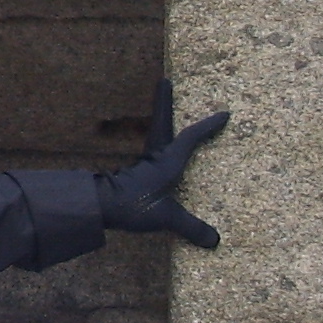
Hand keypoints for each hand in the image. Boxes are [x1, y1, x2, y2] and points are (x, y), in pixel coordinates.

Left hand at [97, 79, 227, 248]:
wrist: (98, 207)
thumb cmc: (135, 205)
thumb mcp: (167, 217)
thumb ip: (191, 228)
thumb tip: (215, 241)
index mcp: (168, 161)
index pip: (191, 137)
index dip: (207, 126)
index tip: (224, 113)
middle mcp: (155, 157)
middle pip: (162, 122)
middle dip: (164, 102)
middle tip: (165, 81)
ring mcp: (143, 165)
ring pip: (156, 137)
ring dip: (162, 124)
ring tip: (168, 116)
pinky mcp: (135, 176)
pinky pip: (151, 157)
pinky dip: (159, 151)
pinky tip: (158, 160)